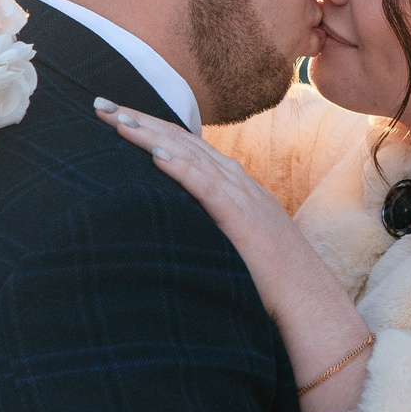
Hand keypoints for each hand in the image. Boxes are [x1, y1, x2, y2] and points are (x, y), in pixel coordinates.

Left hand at [94, 99, 372, 409]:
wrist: (311, 308)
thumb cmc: (270, 288)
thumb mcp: (232, 248)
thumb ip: (207, 231)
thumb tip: (168, 230)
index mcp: (236, 191)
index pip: (186, 148)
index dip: (150, 128)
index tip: (114, 116)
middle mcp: (240, 186)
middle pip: (184, 141)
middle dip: (140, 120)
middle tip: (99, 104)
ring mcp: (245, 200)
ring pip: (193, 156)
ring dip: (153, 135)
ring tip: (118, 120)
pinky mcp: (246, 220)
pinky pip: (209, 188)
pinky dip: (182, 168)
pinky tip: (155, 154)